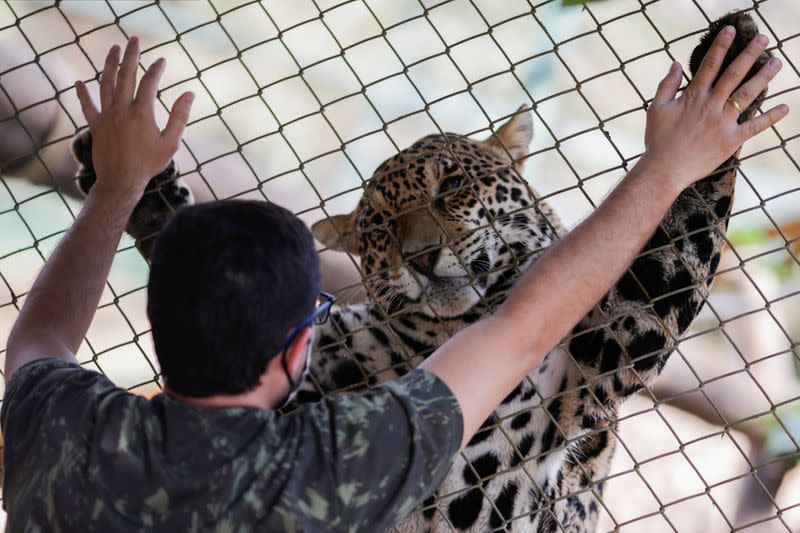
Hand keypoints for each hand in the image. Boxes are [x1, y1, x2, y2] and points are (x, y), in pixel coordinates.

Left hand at [75, 36, 193, 197]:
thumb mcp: (171, 142)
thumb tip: (189, 93)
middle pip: (126, 75)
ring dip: (110, 64)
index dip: (156, 69)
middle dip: (131, 55)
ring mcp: (106, 116)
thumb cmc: (149, 164)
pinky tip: (79, 82)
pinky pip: (87, 105)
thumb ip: (180, 116)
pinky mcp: (96, 125)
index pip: (149, 82)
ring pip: (106, 83)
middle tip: (134, 39)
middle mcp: (122, 109)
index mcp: (142, 112)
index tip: (162, 60)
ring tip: (114, 49)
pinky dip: (82, 93)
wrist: (121, 181)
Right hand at [643, 25, 787, 189]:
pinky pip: (754, 127)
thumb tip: (675, 64)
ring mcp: (723, 123)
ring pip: (747, 95)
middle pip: (733, 74)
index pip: (709, 65)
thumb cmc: (658, 140)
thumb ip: (667, 85)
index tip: (731, 30)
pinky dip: (770, 118)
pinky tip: (785, 107)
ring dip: (763, 77)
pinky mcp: (731, 140)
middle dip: (749, 54)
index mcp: (693, 97)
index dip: (720, 46)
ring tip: (777, 62)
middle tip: (764, 40)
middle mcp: (711, 106)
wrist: (664, 169)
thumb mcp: (656, 109)